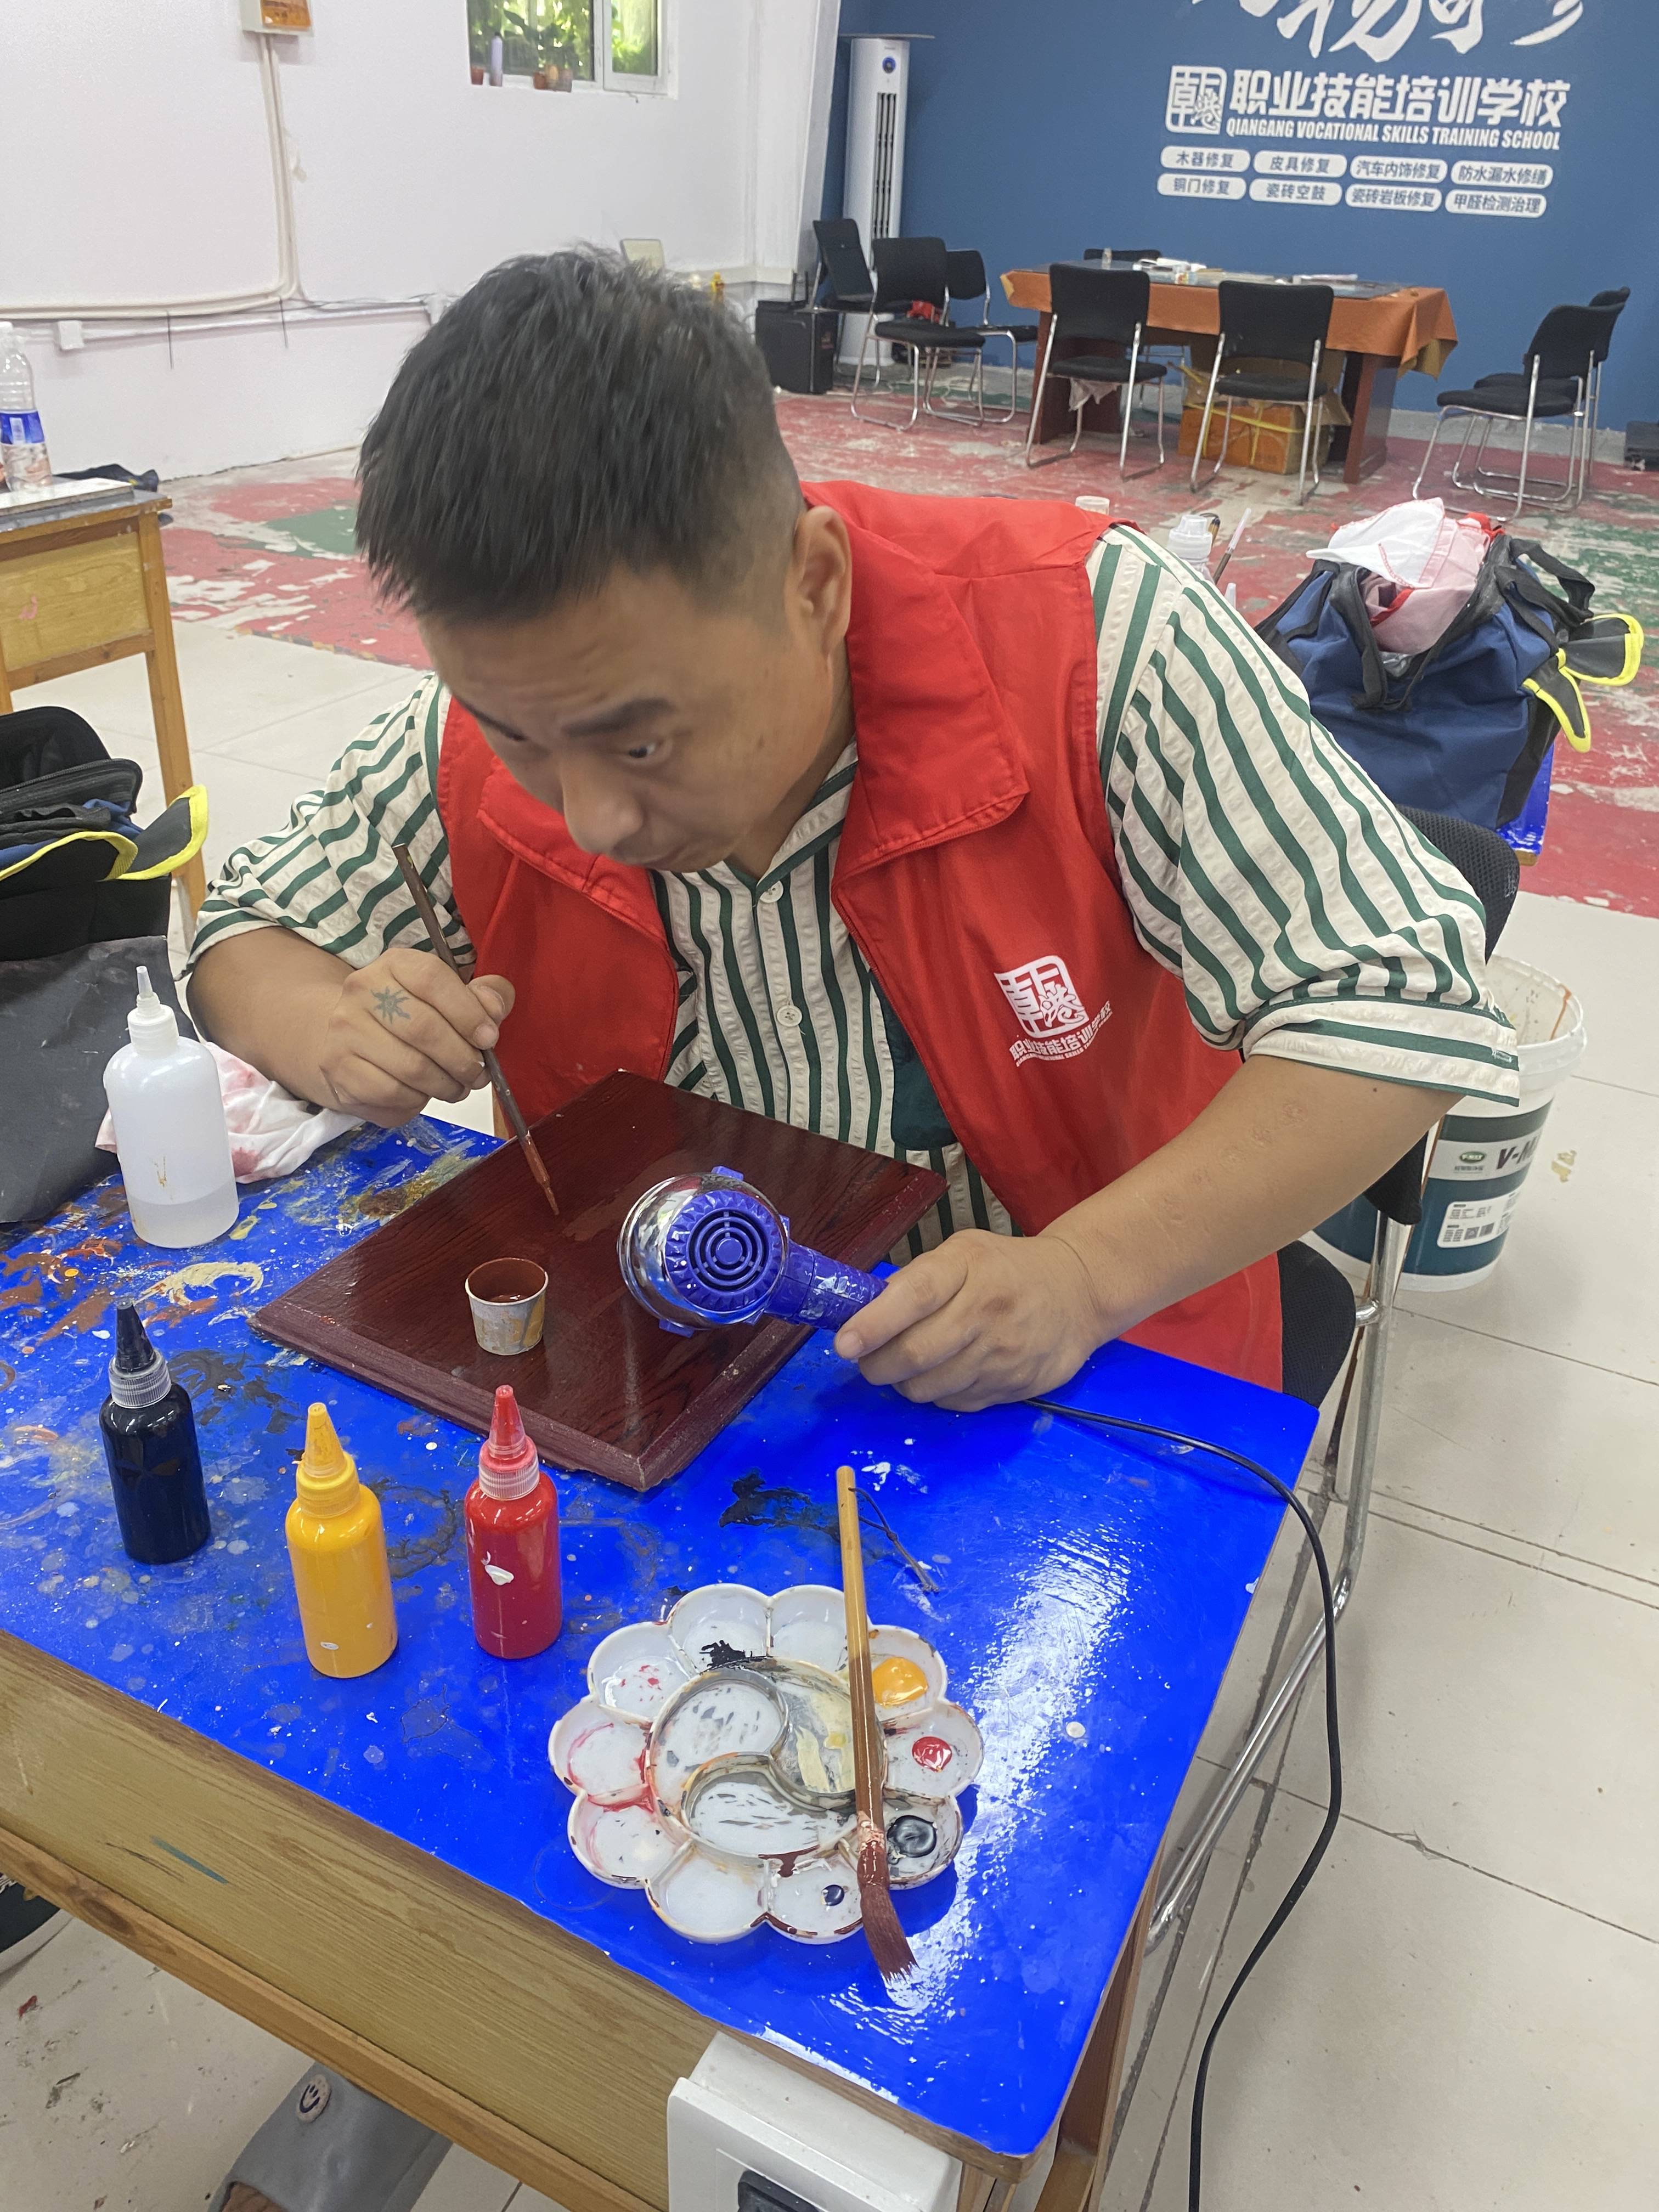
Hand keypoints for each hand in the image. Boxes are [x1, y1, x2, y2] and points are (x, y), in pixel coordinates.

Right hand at [315, 949, 515, 1126]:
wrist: (354, 1042)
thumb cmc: (412, 1018)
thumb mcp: (452, 998)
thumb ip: (483, 997)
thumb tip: (495, 1008)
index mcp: (395, 964)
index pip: (432, 978)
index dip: (468, 1012)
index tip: (490, 1038)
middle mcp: (363, 989)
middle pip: (423, 1028)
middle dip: (462, 1059)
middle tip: (479, 1073)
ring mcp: (345, 1028)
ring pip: (411, 1067)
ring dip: (446, 1085)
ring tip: (457, 1086)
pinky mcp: (338, 1066)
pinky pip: (391, 1092)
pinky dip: (418, 1100)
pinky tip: (424, 1093)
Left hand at [832, 1229, 1107, 1411]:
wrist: (1079, 1293)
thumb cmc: (1007, 1268)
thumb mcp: (964, 1252)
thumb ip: (918, 1277)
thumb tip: (865, 1311)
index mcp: (970, 1267)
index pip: (915, 1296)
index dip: (875, 1323)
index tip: (844, 1344)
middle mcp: (988, 1311)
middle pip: (917, 1353)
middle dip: (877, 1365)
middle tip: (865, 1361)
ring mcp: (1004, 1353)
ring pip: (931, 1387)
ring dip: (904, 1383)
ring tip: (906, 1366)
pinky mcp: (1015, 1386)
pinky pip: (955, 1403)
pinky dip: (937, 1394)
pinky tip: (945, 1373)